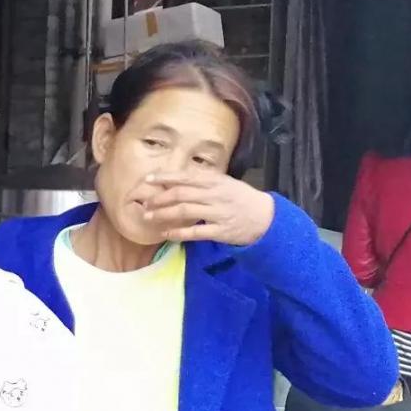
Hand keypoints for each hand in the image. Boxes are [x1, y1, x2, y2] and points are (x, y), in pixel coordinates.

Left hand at [136, 173, 273, 246]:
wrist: (265, 217)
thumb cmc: (241, 198)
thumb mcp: (225, 183)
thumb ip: (203, 181)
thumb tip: (175, 178)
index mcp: (215, 181)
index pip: (186, 177)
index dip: (165, 178)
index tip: (147, 179)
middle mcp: (215, 195)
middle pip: (181, 194)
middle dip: (159, 199)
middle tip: (145, 203)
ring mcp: (218, 213)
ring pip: (185, 212)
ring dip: (164, 214)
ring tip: (149, 217)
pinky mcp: (220, 231)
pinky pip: (195, 232)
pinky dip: (178, 233)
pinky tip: (166, 233)